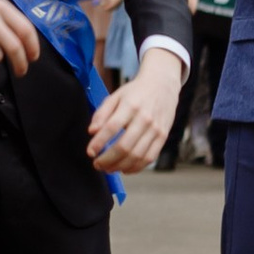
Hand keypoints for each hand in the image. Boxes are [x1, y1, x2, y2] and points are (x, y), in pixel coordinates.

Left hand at [88, 53, 181, 175]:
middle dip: (107, 159)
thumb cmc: (136, 92)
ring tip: (108, 168)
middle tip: (97, 164)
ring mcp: (156, 128)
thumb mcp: (116, 96)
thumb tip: (91, 132)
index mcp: (131, 105)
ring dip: (119, 166)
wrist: (163, 84)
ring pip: (137, 156)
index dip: (99, 142)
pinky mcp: (163, 136)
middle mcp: (145, 118)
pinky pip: (149, 158)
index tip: (90, 152)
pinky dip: (136, 167)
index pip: (112, 127)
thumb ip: (102, 113)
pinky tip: (124, 168)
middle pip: (124, 146)